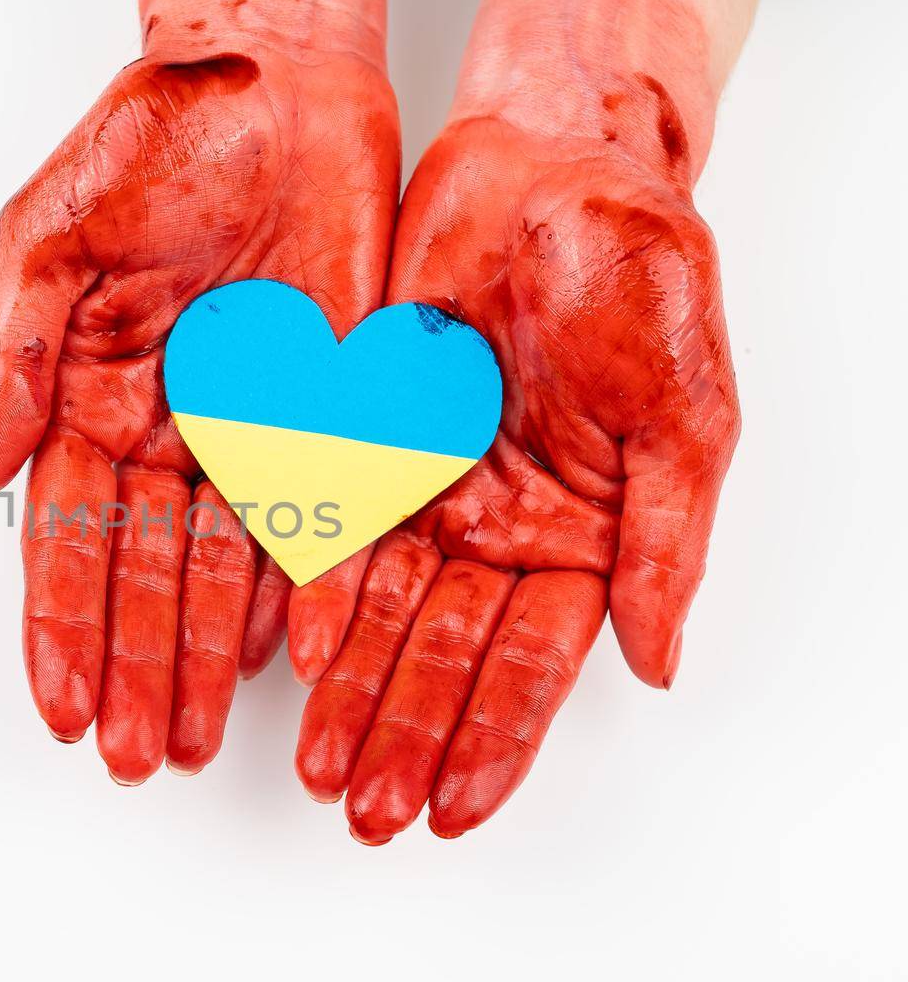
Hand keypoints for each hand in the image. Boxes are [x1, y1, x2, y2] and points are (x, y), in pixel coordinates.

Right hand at [0, 0, 397, 781]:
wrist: (274, 83)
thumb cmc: (149, 144)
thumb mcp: (49, 242)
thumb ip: (14, 359)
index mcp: (87, 400)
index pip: (69, 537)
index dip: (62, 625)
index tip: (60, 704)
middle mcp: (164, 433)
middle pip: (144, 576)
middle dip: (137, 668)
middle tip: (133, 754)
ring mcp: (248, 430)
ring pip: (224, 569)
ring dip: (204, 656)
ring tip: (193, 735)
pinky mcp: (328, 413)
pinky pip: (317, 515)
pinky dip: (304, 585)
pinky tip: (283, 653)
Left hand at [292, 0, 746, 841]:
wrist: (556, 169)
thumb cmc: (641, 280)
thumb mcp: (686, 416)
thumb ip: (666, 542)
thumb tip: (657, 662)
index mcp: (577, 536)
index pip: (528, 665)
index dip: (493, 740)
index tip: (454, 810)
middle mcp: (492, 528)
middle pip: (439, 656)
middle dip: (402, 736)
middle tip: (364, 812)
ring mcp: (422, 487)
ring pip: (377, 613)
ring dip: (350, 692)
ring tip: (317, 767)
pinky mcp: (359, 436)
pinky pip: (328, 526)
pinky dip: (313, 590)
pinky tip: (295, 655)